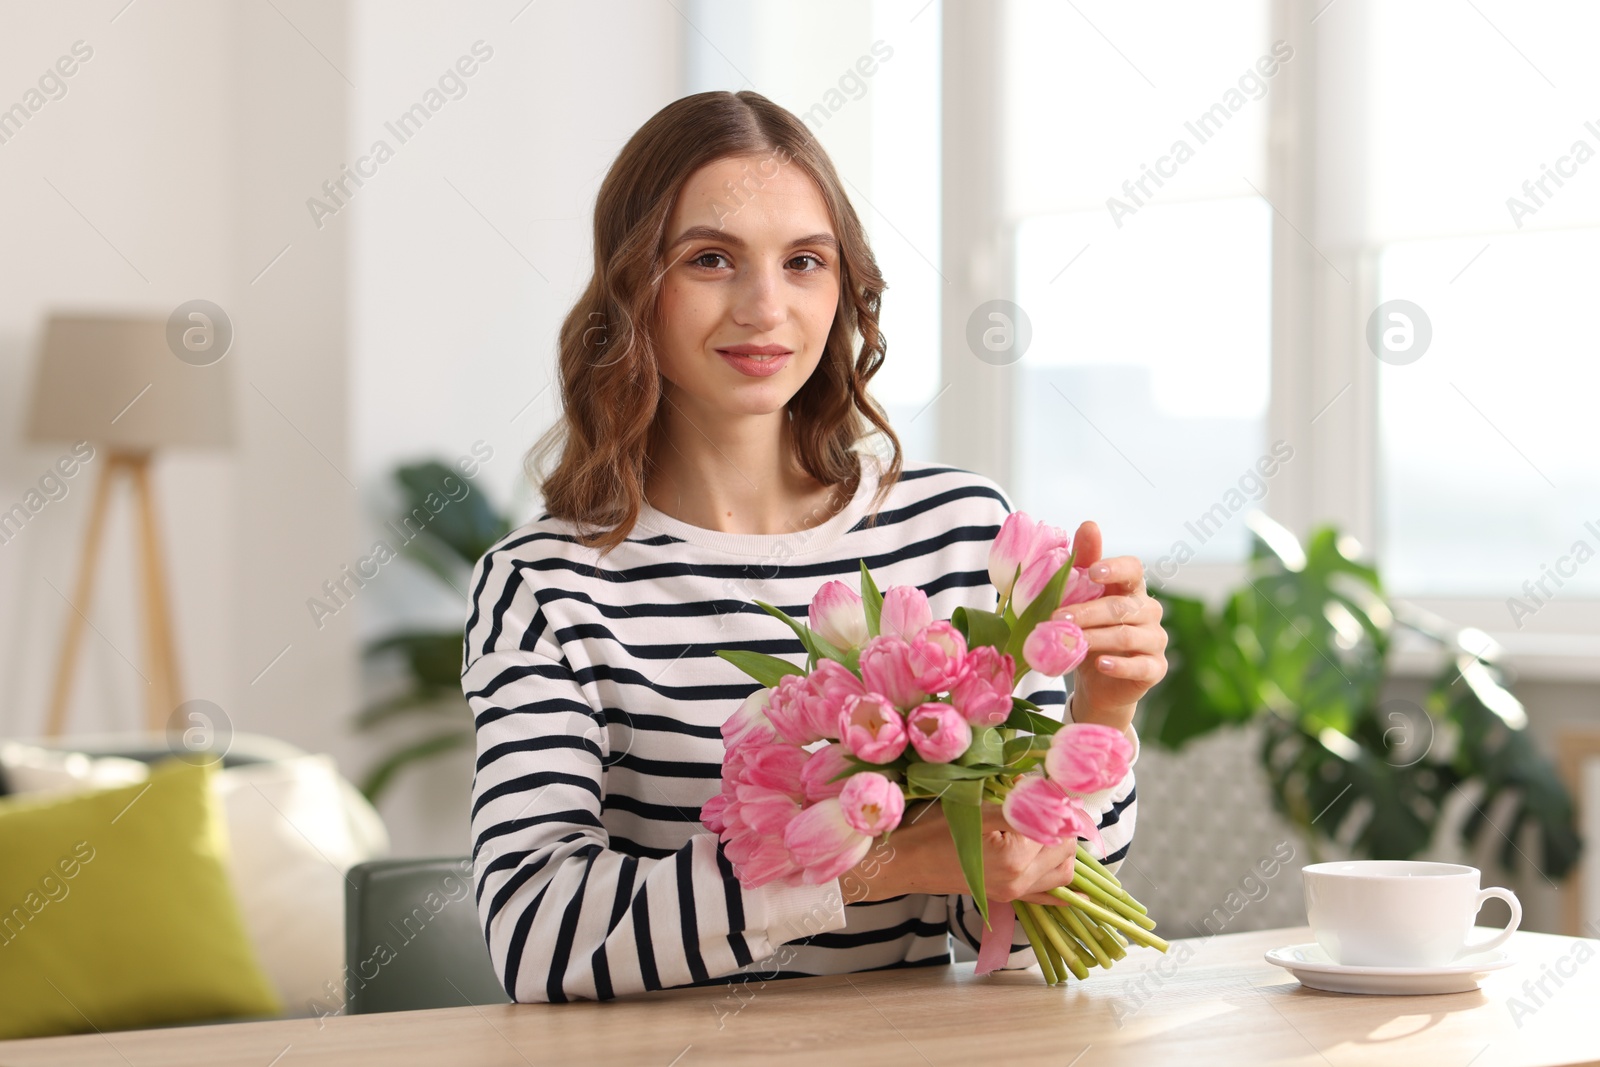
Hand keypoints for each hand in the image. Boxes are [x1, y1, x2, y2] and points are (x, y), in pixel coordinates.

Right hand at [843, 800, 1076, 906]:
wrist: (903, 861)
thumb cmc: (930, 829)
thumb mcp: (973, 806)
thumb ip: (1014, 802)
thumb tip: (1044, 787)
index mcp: (1015, 854)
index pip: (1057, 822)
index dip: (1055, 798)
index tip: (1046, 782)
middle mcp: (1021, 878)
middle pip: (1067, 848)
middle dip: (1064, 821)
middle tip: (1047, 798)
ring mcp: (1015, 891)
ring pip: (1064, 872)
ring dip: (1065, 848)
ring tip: (1050, 824)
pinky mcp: (1008, 896)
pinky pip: (1048, 896)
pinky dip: (1062, 885)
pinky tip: (1071, 874)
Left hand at [1055, 520, 1167, 730]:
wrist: (1098, 681)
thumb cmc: (1089, 630)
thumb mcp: (1081, 597)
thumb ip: (1083, 563)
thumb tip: (1089, 525)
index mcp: (1130, 588)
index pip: (1134, 569)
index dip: (1115, 568)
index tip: (1091, 572)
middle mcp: (1148, 611)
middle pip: (1122, 606)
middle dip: (1087, 611)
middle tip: (1056, 617)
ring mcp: (1155, 640)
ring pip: (1128, 635)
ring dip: (1096, 637)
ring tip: (1070, 640)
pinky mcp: (1155, 668)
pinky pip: (1141, 665)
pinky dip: (1120, 665)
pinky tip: (1100, 664)